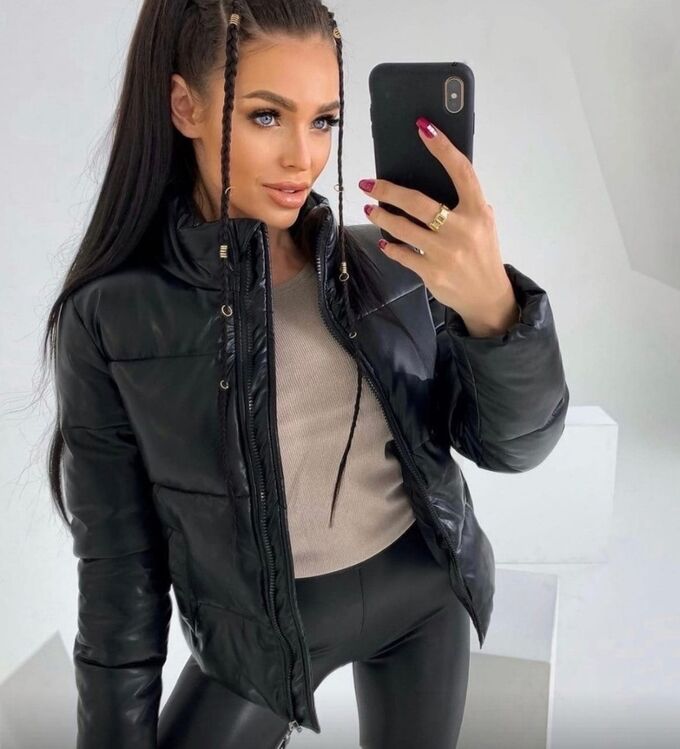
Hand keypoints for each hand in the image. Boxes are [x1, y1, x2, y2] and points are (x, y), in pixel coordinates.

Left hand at [358, 116, 519, 335]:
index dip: (442, 148)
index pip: (461, 172)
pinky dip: (390, 246)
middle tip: (369, 184)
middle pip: (418, 203)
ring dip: (381, 217)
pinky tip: (383, 240)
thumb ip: (466, 202)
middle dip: (388, 191)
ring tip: (370, 208)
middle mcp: (462, 230)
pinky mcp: (431, 273)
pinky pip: (402, 254)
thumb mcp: (484, 223)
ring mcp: (445, 253)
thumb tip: (436, 177)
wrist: (487, 296)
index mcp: (477, 211)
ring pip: (403, 228)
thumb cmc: (482, 253)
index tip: (424, 128)